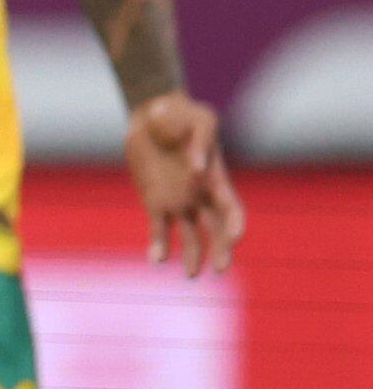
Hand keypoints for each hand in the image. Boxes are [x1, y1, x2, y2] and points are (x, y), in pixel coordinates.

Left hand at [127, 91, 242, 275]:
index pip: (232, 208)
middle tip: (218, 269)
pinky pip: (159, 229)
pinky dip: (159, 245)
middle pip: (216, 229)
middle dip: (221, 250)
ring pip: (191, 236)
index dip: (235, 224)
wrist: (152, 114)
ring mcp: (179, 200)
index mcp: (217, 178)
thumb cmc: (182, 113)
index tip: (235, 237)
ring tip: (191, 275)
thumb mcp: (199, 119)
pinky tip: (155, 259)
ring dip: (192, 256)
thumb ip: (201, 142)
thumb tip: (197, 169)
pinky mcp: (155, 201)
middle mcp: (200, 195)